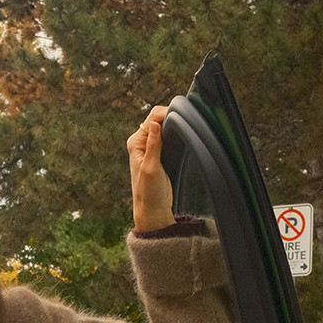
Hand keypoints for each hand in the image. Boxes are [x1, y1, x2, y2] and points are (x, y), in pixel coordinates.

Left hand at [127, 105, 175, 232]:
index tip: (181, 116)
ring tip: (186, 126)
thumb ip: (153, 145)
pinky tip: (182, 133)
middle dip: (171, 117)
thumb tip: (154, 123)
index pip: (152, 119)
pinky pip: (167, 135)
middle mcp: (141, 142)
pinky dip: (175, 132)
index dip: (166, 114)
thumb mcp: (151, 168)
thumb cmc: (149, 192)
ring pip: (163, 126)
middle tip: (186, 121)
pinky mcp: (159, 152)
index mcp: (135, 143)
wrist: (152, 209)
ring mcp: (150, 147)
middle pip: (157, 119)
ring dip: (173, 124)